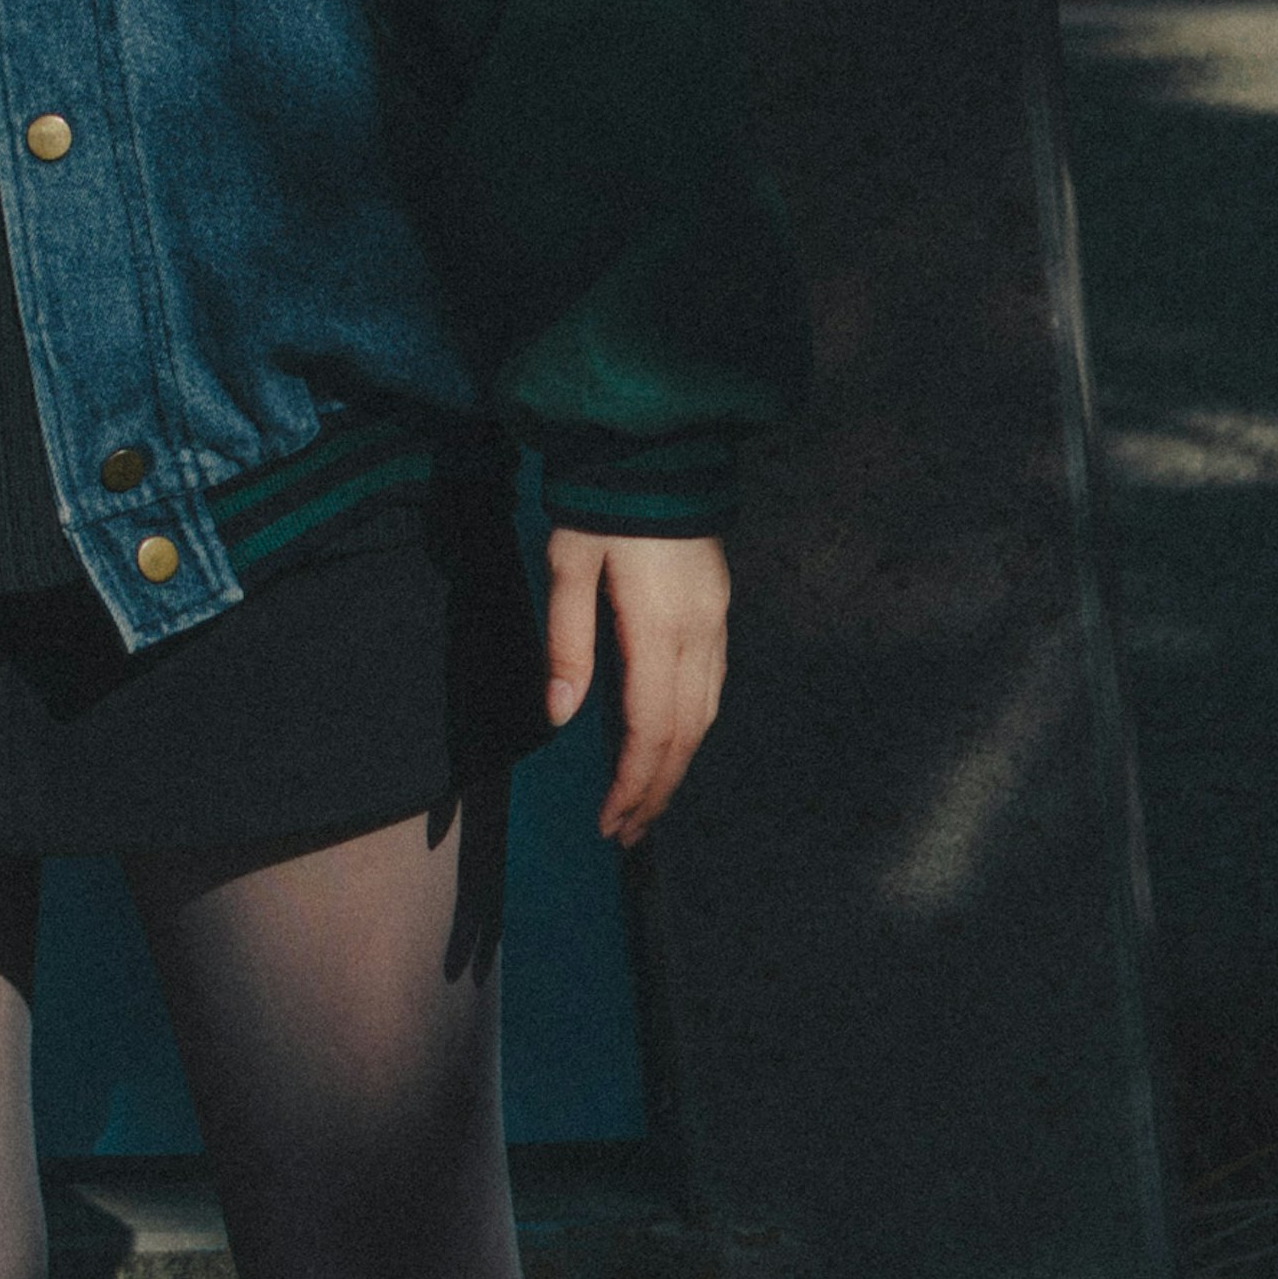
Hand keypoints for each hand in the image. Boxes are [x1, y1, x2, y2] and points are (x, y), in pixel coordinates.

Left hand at [542, 527, 727, 845]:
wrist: (656, 444)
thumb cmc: (599, 502)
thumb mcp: (567, 564)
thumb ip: (565, 643)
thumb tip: (558, 719)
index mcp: (659, 629)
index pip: (650, 729)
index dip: (631, 783)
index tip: (608, 822)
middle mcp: (700, 636)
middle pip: (685, 736)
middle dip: (655, 790)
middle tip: (626, 835)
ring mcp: (717, 623)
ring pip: (706, 716)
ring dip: (676, 766)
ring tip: (646, 804)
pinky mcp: (719, 609)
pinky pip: (713, 688)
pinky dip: (691, 729)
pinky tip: (670, 744)